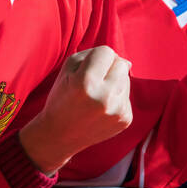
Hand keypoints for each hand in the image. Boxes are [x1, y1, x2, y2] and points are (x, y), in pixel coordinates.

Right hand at [19, 46, 132, 173]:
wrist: (58, 135)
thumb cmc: (62, 97)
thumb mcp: (68, 69)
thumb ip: (95, 54)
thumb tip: (127, 62)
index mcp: (86, 82)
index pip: (106, 51)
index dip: (96, 56)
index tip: (86, 68)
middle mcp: (104, 97)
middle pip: (121, 64)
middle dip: (109, 68)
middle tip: (93, 81)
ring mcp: (117, 110)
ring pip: (126, 79)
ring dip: (114, 82)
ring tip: (96, 96)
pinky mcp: (125, 119)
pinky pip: (127, 96)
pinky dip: (116, 98)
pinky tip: (101, 108)